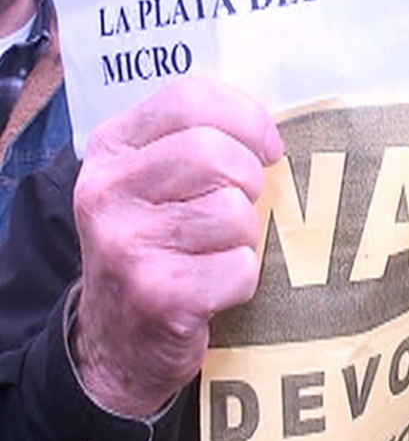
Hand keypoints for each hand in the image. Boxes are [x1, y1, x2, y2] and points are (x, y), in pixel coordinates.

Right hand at [71, 79, 283, 417]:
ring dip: (244, 235)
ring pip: (233, 211)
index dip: (246, 118)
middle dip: (248, 181)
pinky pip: (240, 266)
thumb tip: (270, 130)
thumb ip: (194, 142)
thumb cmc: (156, 247)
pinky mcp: (158, 295)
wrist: (118, 341)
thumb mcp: (152, 183)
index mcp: (111, 148)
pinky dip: (242, 278)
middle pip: (215, 153)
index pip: (189, 98)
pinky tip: (214, 286)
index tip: (268, 147)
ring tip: (217, 251)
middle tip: (241, 206)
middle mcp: (107, 191)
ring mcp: (127, 244)